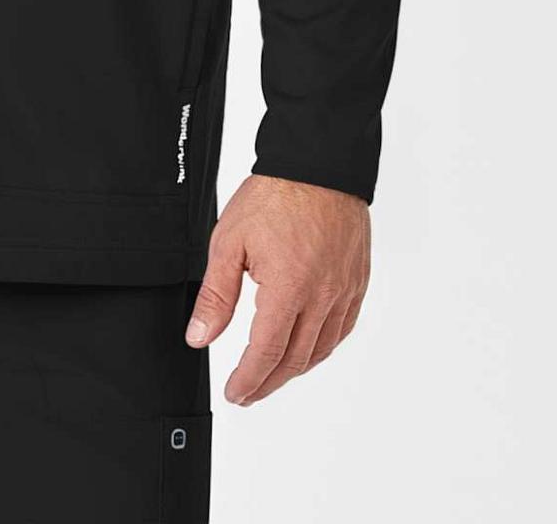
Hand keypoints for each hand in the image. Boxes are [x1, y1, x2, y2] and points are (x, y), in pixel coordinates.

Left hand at [183, 173, 370, 405]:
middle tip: (248, 392)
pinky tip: (307, 349)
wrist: (318, 164)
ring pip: (321, 349)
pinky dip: (322, 347)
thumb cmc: (276, 195)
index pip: (266, 353)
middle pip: (294, 359)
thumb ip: (216, 295)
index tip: (234, 393)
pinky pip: (342, 329)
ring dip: (294, 370)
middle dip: (268, 382)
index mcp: (288, 288)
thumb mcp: (229, 241)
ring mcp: (344, 291)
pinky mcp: (356, 282)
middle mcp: (322, 297)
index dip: (247, 380)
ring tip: (271, 376)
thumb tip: (200, 337)